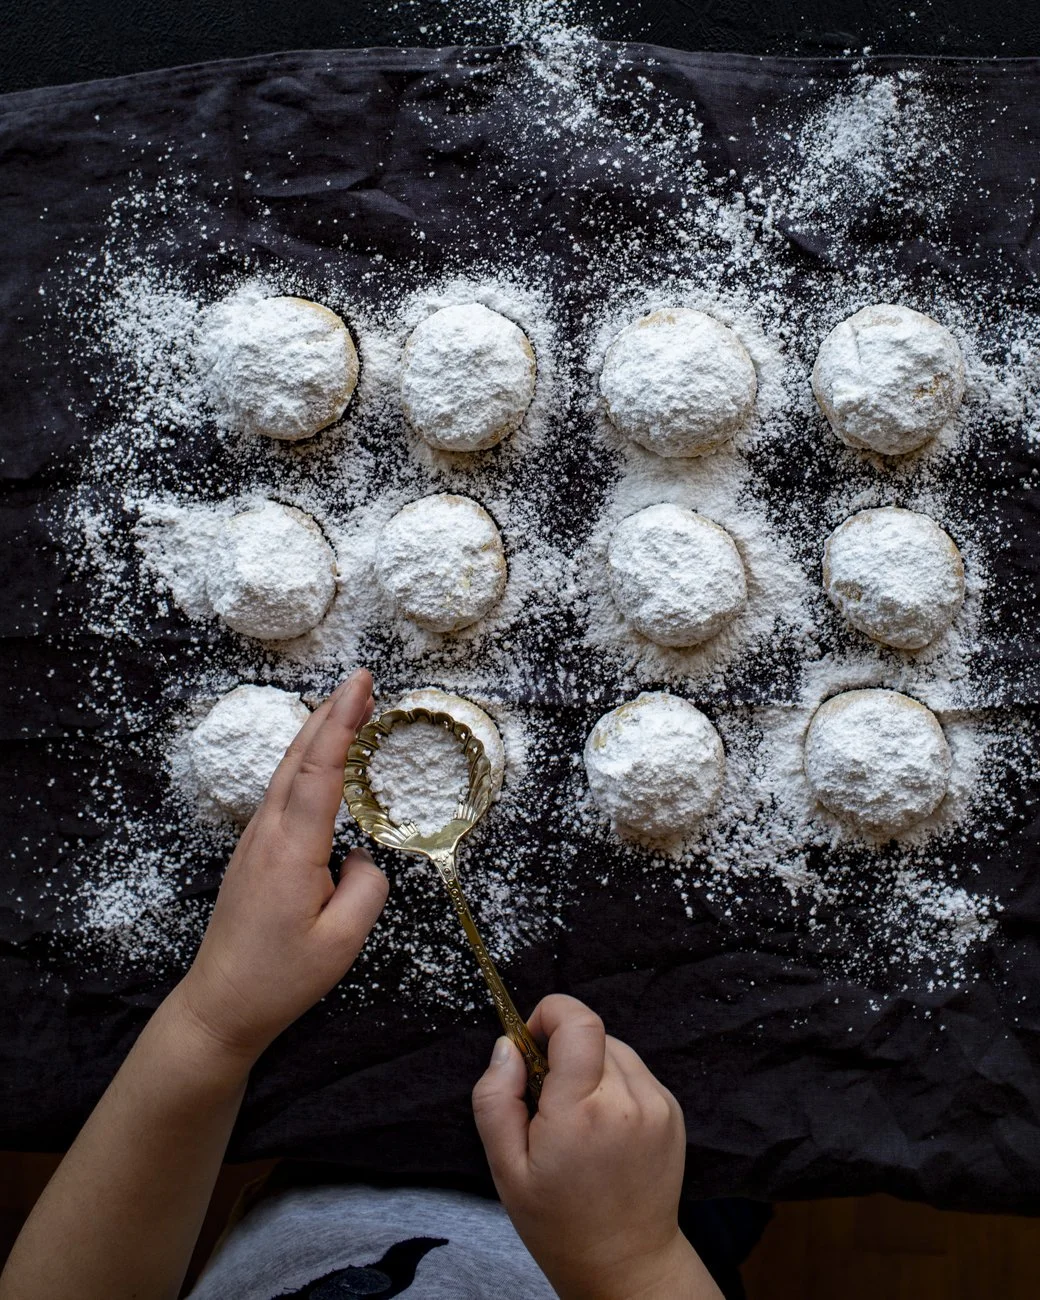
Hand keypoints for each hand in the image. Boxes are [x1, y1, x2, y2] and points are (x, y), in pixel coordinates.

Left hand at [173, 669, 387, 1067]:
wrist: (220, 1004)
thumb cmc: (281, 978)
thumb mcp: (343, 942)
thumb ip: (367, 887)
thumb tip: (364, 854)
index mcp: (292, 848)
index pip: (321, 769)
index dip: (342, 721)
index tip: (362, 685)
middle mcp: (268, 833)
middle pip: (297, 757)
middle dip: (331, 712)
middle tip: (361, 682)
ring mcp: (255, 841)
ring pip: (286, 772)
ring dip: (317, 735)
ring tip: (348, 710)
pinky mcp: (254, 853)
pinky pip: (283, 794)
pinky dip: (307, 765)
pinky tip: (323, 765)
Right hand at [472, 995, 721, 1299]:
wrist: (626, 1265)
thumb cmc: (560, 1223)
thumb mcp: (505, 1168)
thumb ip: (496, 1098)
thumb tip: (508, 1045)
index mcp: (583, 1112)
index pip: (578, 1022)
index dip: (550, 1015)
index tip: (531, 1043)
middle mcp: (629, 1101)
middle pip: (592, 1034)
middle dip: (563, 1052)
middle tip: (548, 1101)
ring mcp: (657, 1105)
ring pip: (614, 1049)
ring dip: (589, 1067)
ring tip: (577, 1119)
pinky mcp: (672, 1111)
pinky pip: (635, 1072)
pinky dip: (613, 1084)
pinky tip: (602, 1128)